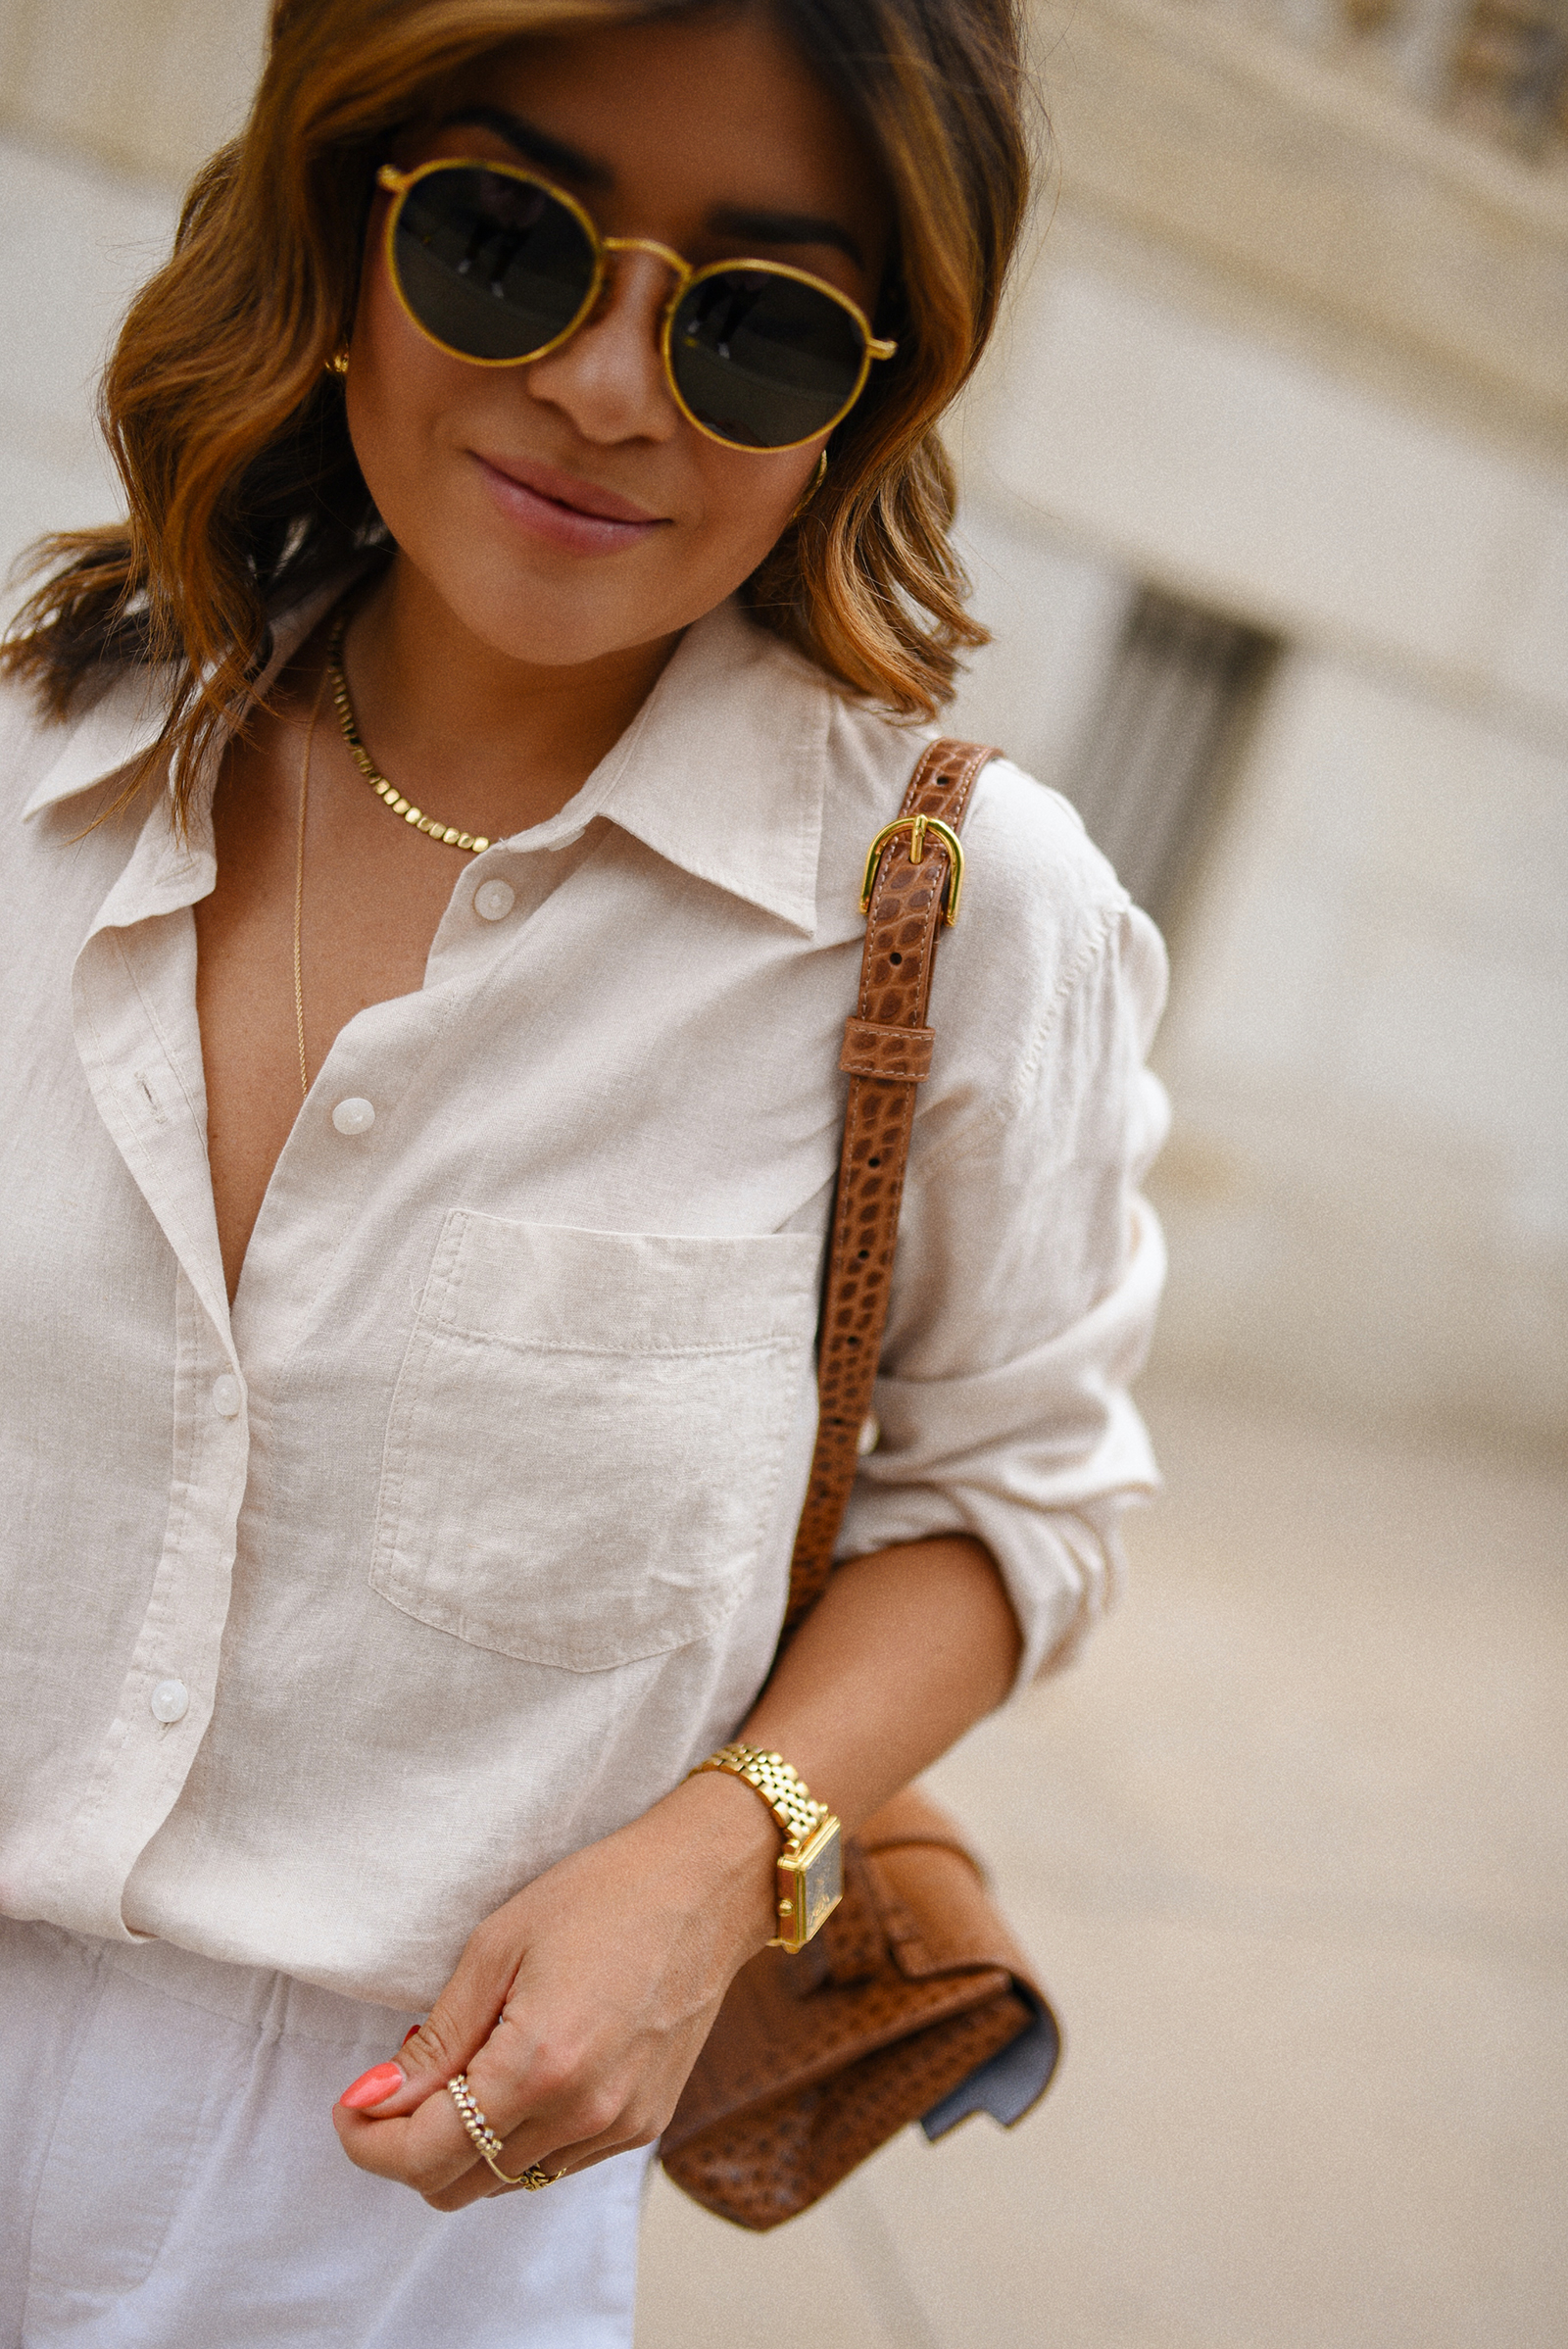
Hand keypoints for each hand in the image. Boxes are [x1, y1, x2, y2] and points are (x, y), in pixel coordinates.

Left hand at [332, 1772, 777, 2208]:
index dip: (368, 2140)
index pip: (423, 2156)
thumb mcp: (497, 1947)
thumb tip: (374, 2101)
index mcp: (539, 2067)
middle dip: (408, 2146)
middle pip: (456, 2185)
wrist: (707, 1886)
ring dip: (465, 2143)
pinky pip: (553, 2163)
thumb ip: (435, 2040)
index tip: (350, 2103)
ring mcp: (619, 2128)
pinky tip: (520, 2071)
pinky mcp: (643, 2126)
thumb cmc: (601, 1895)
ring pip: (504, 2182)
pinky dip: (517, 2137)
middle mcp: (583, 2116)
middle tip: (400, 2079)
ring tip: (469, 2061)